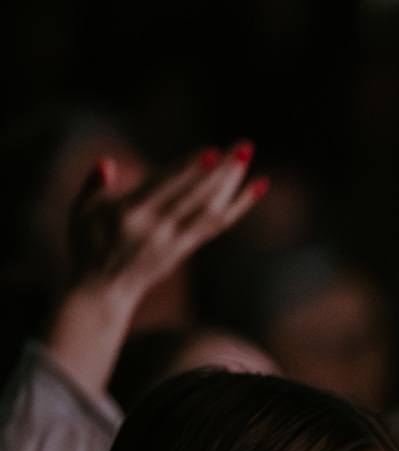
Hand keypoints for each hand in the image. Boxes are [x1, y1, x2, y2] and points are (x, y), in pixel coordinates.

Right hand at [46, 143, 266, 394]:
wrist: (104, 292)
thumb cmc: (87, 245)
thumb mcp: (79, 213)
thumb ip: (92, 186)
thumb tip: (106, 163)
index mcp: (131, 215)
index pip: (166, 188)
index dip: (190, 171)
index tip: (212, 152)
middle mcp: (158, 229)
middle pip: (196, 197)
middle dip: (221, 172)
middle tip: (244, 145)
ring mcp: (175, 241)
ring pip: (211, 212)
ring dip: (233, 185)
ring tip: (247, 157)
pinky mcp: (185, 249)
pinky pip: (215, 225)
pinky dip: (237, 206)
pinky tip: (255, 188)